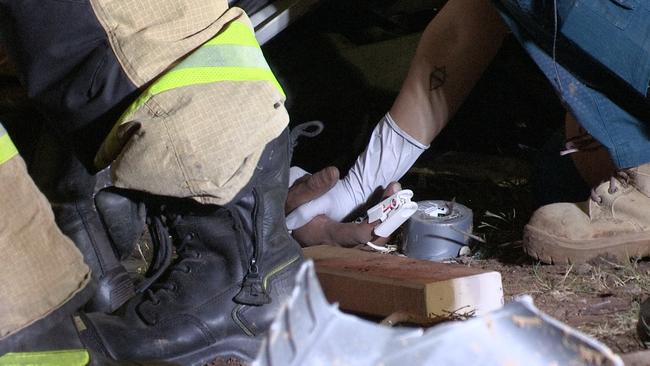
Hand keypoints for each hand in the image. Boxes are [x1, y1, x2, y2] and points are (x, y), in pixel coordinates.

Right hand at [285, 167, 400, 247]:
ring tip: (394, 190)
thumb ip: (314, 185)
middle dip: (388, 218)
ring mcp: (346, 241)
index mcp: (326, 235)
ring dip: (387, 215)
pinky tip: (386, 195)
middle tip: (396, 192)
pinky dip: (381, 214)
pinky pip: (370, 229)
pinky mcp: (349, 235)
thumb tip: (334, 173)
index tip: (388, 206)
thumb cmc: (288, 209)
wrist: (284, 220)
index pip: (355, 235)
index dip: (375, 224)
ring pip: (373, 236)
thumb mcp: (295, 195)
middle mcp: (339, 243)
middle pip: (372, 240)